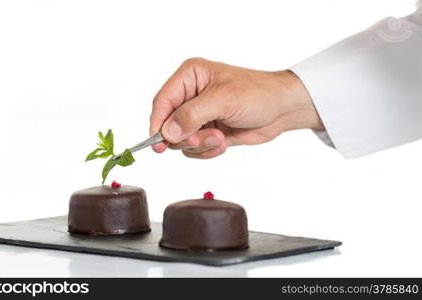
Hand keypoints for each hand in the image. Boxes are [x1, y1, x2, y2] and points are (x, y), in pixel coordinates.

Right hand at [149, 58, 322, 158]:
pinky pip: (195, 149)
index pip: (163, 101)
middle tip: (200, 139)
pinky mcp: (208, 131)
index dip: (158, 122)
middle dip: (185, 136)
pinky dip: (208, 150)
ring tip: (220, 138)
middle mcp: (191, 95)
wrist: (282, 109)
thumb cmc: (258, 93)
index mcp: (191, 76)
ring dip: (200, 144)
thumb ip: (192, 115)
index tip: (158, 142)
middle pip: (168, 124)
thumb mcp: (223, 100)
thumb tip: (167, 132)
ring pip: (181, 140)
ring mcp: (199, 115)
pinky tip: (224, 142)